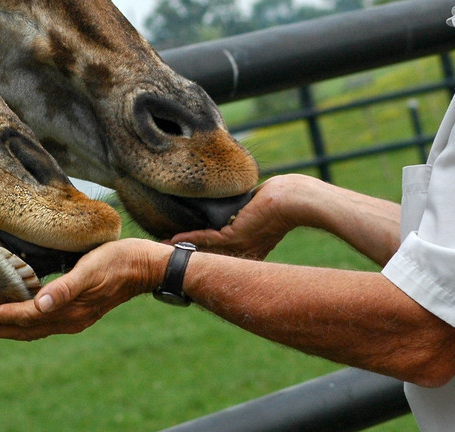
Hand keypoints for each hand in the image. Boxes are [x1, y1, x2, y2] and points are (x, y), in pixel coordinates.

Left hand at [0, 238, 168, 340]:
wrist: (146, 266)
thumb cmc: (117, 261)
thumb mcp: (89, 269)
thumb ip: (64, 288)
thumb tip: (39, 304)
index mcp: (68, 311)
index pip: (23, 317)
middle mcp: (69, 320)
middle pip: (24, 329)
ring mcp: (75, 317)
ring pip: (33, 327)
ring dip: (8, 325)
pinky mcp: (79, 310)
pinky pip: (44, 321)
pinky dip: (26, 319)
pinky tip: (21, 310)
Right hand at [168, 176, 298, 258]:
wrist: (292, 200)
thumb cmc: (280, 199)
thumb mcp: (257, 206)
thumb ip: (241, 209)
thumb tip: (232, 201)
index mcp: (250, 247)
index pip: (221, 252)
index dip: (202, 251)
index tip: (184, 250)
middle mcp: (243, 252)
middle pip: (210, 256)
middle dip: (188, 255)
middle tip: (167, 256)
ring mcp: (239, 247)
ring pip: (204, 249)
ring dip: (183, 249)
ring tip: (162, 249)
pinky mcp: (234, 237)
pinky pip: (205, 238)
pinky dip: (187, 239)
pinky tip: (171, 240)